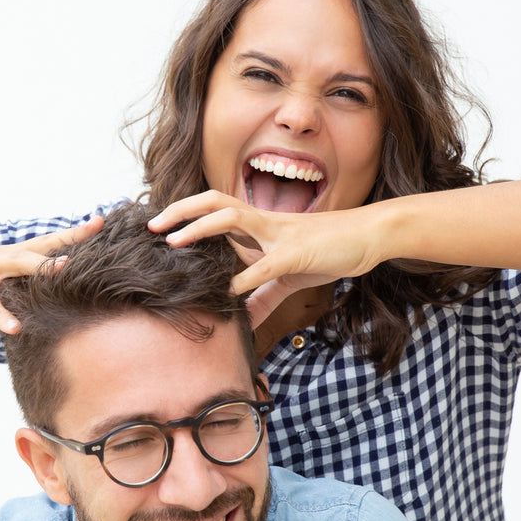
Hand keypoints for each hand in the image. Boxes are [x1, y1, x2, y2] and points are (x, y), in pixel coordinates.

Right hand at [0, 216, 103, 332]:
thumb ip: (20, 294)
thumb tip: (50, 308)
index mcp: (9, 259)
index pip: (47, 243)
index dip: (74, 234)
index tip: (101, 223)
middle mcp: (0, 259)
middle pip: (38, 249)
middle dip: (67, 242)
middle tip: (95, 233)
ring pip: (15, 266)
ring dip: (40, 270)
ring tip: (64, 274)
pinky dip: (1, 314)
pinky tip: (15, 327)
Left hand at [149, 191, 382, 324]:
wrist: (369, 236)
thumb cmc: (329, 250)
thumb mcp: (290, 276)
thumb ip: (263, 297)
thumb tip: (241, 320)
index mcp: (259, 224)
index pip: (215, 208)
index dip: (185, 214)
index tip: (158, 227)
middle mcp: (264, 221)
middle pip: (213, 200)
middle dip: (179, 210)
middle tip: (151, 226)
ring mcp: (279, 234)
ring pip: (231, 217)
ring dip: (198, 228)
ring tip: (173, 243)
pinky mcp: (297, 252)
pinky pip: (265, 264)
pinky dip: (244, 278)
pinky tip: (227, 292)